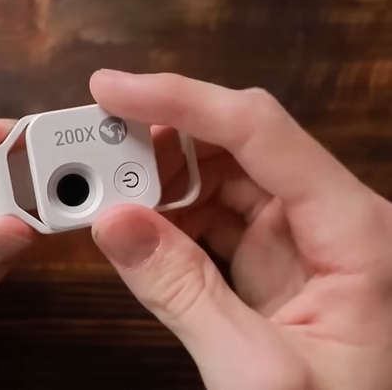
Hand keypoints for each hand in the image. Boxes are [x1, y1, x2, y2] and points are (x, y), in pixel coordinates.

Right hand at [89, 70, 391, 389]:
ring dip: (160, 180)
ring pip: (220, 176)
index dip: (179, 100)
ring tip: (109, 192)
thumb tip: (113, 222)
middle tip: (98, 149)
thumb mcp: (255, 371)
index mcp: (354, 230)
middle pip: (236, 143)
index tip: (113, 90)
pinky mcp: (273, 262)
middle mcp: (331, 219)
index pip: (258, 130)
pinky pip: (214, 216)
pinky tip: (138, 226)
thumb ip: (182, 293)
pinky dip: (169, 216)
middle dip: (162, 139)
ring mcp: (300, 239)